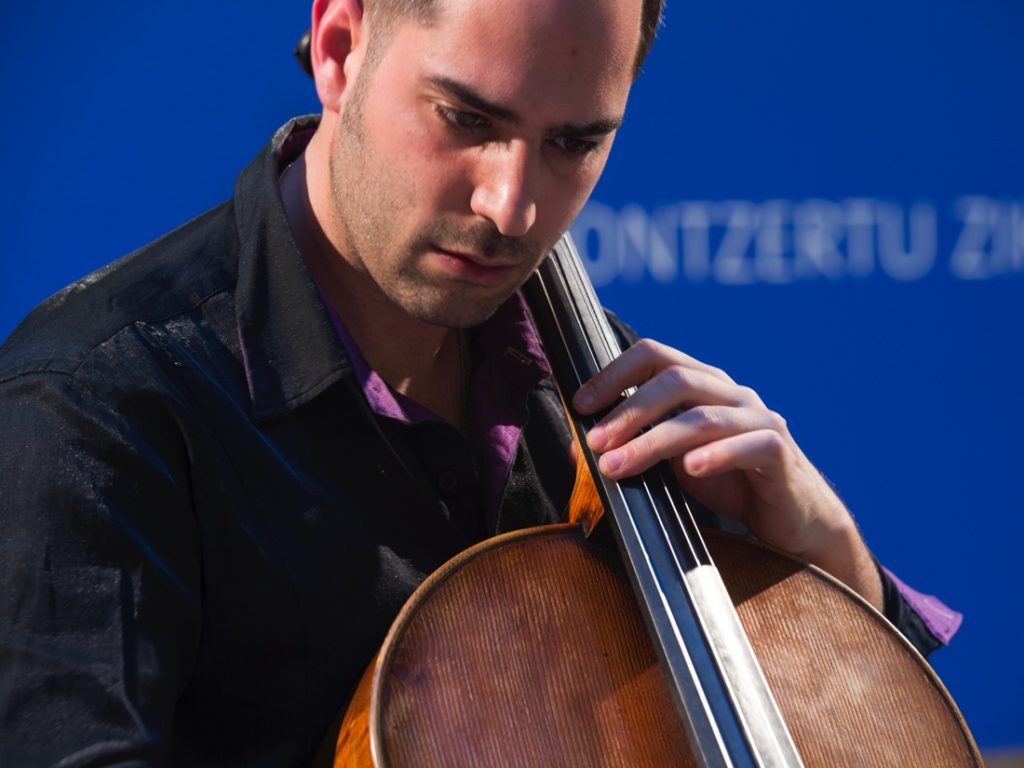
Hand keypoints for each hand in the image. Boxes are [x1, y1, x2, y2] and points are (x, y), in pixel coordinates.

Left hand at [572, 339, 882, 609]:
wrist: (792, 521)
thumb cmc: (729, 484)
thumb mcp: (672, 463)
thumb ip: (634, 448)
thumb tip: (577, 451)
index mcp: (704, 385)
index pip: (656, 356)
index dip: (614, 374)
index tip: (580, 404)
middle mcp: (731, 394)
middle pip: (676, 381)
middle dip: (628, 411)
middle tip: (594, 443)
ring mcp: (759, 420)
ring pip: (703, 417)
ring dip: (653, 441)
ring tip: (618, 466)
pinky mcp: (780, 453)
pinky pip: (750, 445)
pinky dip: (717, 455)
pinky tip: (691, 470)